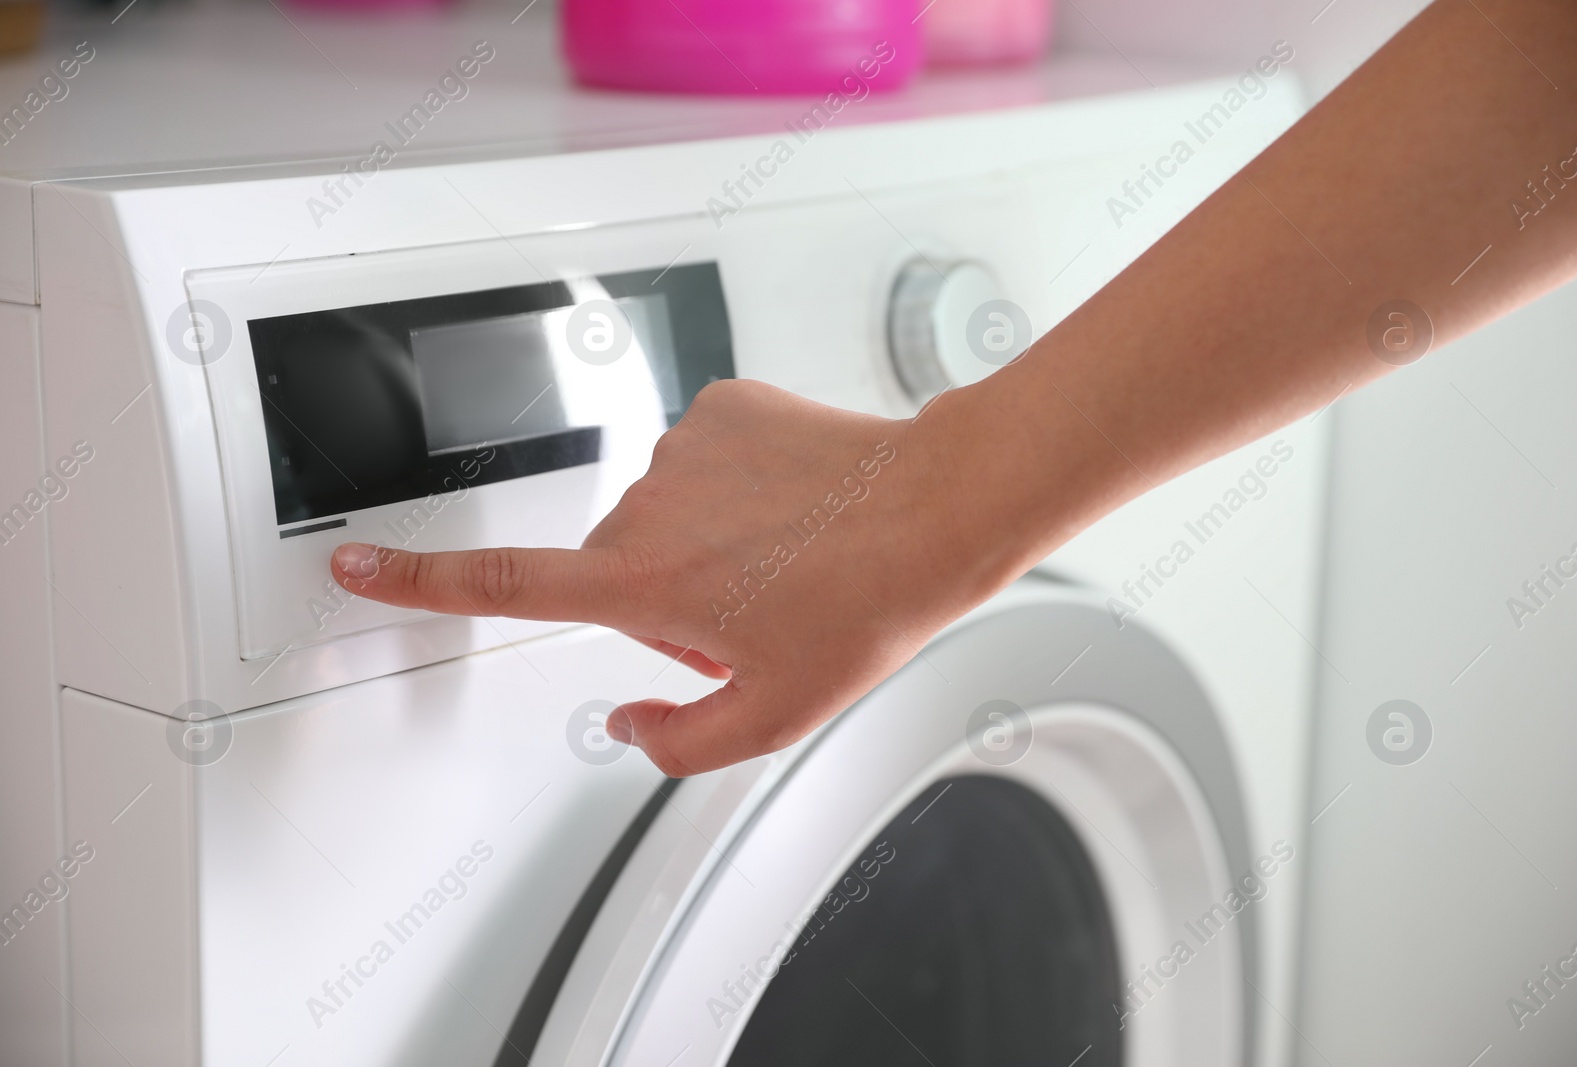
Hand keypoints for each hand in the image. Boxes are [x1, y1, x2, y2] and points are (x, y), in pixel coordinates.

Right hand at [330, 379, 1006, 776]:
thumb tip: (627, 722)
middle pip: (620, 569)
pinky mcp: (721, 404)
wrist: (933, 510)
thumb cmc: (864, 605)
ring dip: (709, 540)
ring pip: (668, 513)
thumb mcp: (772, 716)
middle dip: (670, 599)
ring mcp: (682, 445)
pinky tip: (794, 504)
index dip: (416, 581)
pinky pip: (706, 459)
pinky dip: (739, 486)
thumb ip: (677, 740)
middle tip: (758, 609)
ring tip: (788, 555)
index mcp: (641, 583)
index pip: (501, 584)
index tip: (353, 563)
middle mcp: (646, 505)